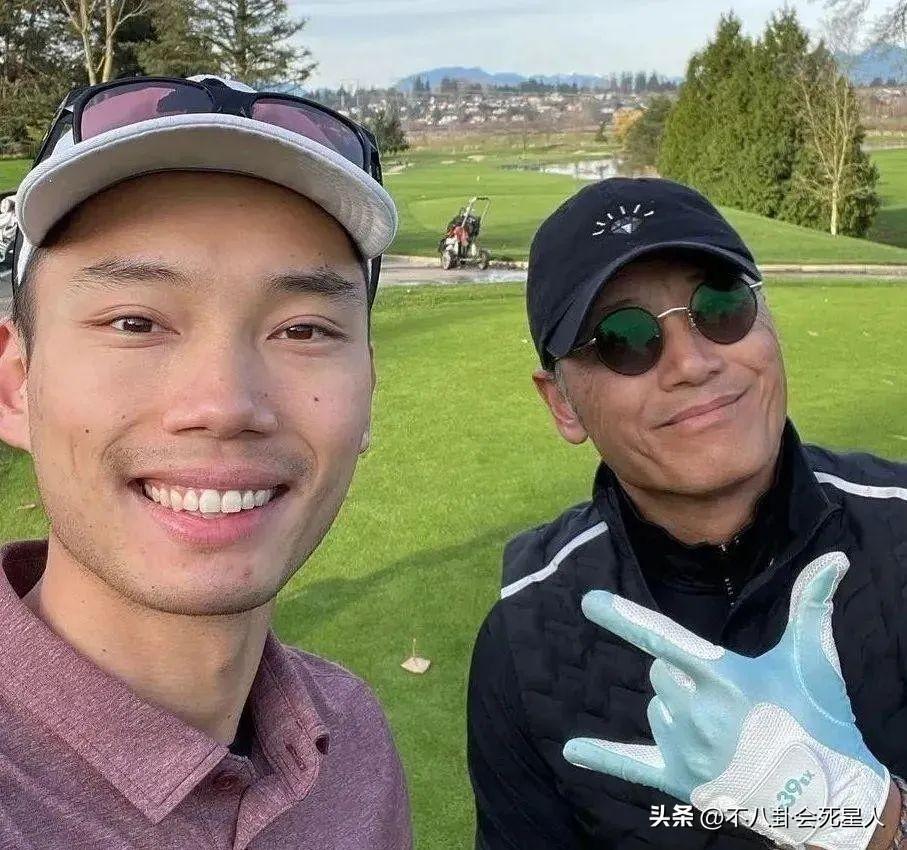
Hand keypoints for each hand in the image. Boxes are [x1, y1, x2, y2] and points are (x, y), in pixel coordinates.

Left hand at [563, 551, 889, 849]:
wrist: (828, 799)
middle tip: (729, 698)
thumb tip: (835, 558)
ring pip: (654, 708)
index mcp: (723, 678)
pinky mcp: (680, 781)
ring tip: (725, 731)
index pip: (662, 638)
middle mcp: (698, 714)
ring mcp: (686, 750)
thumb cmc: (820, 722)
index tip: (588, 600)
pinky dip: (602, 757)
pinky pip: (630, 765)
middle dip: (683, 675)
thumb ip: (811, 605)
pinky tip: (572, 751)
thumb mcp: (813, 660)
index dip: (624, 618)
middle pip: (659, 673)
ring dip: (677, 710)